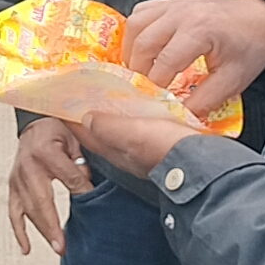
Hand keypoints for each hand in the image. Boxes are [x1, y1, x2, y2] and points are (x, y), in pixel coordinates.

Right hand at [7, 117, 92, 256]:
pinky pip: (14, 213)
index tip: (93, 203)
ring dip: (42, 231)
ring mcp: (17, 178)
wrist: (34, 126)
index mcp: (45, 151)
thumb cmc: (56, 131)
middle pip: (41, 200)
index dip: (82, 190)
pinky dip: (19, 232)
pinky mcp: (13, 187)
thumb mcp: (74, 140)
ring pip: (27, 210)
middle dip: (53, 225)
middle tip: (64, 245)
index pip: (67, 176)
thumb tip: (87, 188)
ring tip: (57, 247)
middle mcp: (27, 166)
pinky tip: (27, 248)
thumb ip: (81, 163)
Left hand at [68, 113, 198, 181]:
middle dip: (88, 116)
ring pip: (118, 134)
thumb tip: (85, 117)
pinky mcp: (159, 149)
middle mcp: (125, 153)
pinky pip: (138, 133)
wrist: (202, 167)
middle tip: (81, 97)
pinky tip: (138, 113)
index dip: (72, 116)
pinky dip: (131, 121)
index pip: (84, 131)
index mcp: (114, 149)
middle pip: (99, 133)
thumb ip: (108, 127)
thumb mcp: (133, 134)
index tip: (62, 100)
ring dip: (110, 118)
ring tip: (106, 100)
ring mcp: (141, 153)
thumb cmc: (167, 150)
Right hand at [124, 0, 264, 115]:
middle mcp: (181, 13)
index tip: (154, 102)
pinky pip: (141, 13)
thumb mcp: (233, 80)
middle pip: (142, 43)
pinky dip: (136, 32)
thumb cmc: (251, 46)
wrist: (264, 16)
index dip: (155, 86)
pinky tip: (143, 49)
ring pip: (135, 25)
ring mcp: (174, 4)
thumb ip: (204, 100)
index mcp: (199, 30)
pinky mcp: (172, 1)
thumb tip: (178, 115)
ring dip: (132, 50)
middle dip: (138, 71)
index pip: (164, 62)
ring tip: (139, 71)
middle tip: (143, 90)